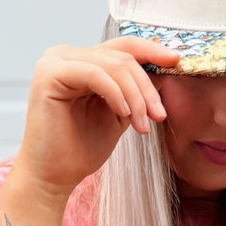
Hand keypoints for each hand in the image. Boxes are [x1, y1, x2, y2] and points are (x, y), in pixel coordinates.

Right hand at [13, 38, 181, 198]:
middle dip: (146, 87)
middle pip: (121, 56)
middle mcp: (65, 55)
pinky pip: (95, 74)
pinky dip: (115, 94)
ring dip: (135, 97)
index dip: (151, 50)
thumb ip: (134, 91)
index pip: (122, 47)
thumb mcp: (119, 114)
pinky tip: (124, 114)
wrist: (54, 178)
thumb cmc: (81, 150)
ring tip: (142, 125)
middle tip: (159, 116)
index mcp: (80, 60)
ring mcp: (54, 62)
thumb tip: (164, 70)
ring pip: (112, 66)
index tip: (176, 61)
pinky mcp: (49, 75)